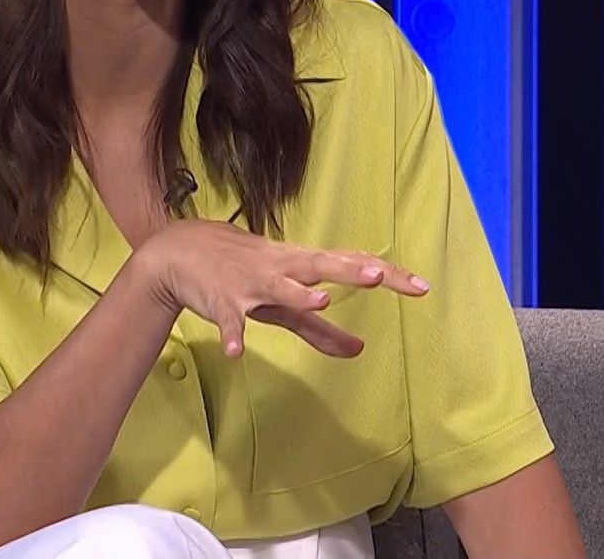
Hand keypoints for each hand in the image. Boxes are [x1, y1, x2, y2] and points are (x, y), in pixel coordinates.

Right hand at [133, 218, 429, 358]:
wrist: (180, 252)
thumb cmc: (241, 271)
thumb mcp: (283, 304)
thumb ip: (320, 331)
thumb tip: (360, 350)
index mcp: (301, 265)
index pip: (351, 265)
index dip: (387, 276)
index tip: (422, 287)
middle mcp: (282, 268)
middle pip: (320, 265)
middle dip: (348, 270)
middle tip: (377, 274)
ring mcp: (251, 282)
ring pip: (278, 287)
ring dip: (297, 294)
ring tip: (320, 302)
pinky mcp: (222, 300)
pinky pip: (229, 319)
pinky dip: (232, 333)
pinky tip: (236, 351)